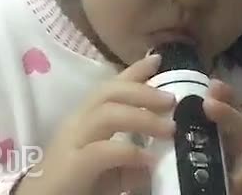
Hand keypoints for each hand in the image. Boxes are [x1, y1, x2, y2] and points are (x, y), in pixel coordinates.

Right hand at [14, 54, 175, 194]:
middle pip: (109, 92)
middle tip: (170, 100)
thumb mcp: (108, 164)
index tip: (158, 58)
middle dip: (143, 91)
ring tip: (168, 129)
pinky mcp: (71, 167)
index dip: (134, 70)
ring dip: (142, 117)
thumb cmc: (75, 182)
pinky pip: (102, 151)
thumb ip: (129, 154)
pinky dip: (129, 152)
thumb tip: (156, 153)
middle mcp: (77, 122)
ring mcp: (72, 142)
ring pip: (107, 114)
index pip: (110, 86)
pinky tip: (148, 159)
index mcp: (86, 116)